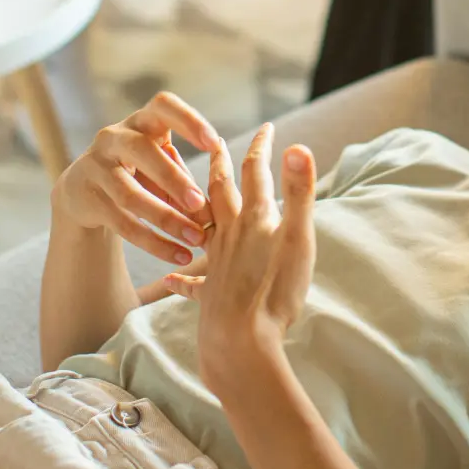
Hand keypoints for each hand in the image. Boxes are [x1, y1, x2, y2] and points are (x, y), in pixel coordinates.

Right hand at [51, 91, 219, 267]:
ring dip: (166, 219)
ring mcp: (95, 166)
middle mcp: (114, 137)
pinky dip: (153, 242)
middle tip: (200, 203)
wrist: (83, 191)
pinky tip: (177, 255)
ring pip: (130, 194)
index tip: (214, 143)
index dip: (188, 121)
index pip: (164, 106)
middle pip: (142, 152)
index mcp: (142, 121)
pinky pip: (122, 222)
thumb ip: (185, 181)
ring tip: (195, 239)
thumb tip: (215, 210)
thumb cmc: (140, 172)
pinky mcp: (86, 197)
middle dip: (174, 178)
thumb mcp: (161, 165)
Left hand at [162, 124, 317, 392]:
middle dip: (220, 166)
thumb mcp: (297, 237)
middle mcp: (230, 236)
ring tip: (186, 196)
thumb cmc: (274, 290)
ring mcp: (217, 265)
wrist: (241, 342)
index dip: (261, 147)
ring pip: (202, 227)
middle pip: (220, 192)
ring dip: (195, 207)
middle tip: (215, 145)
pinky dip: (183, 280)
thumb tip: (297, 146)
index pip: (255, 172)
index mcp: (253, 219)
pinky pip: (194, 285)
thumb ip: (297, 192)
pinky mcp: (211, 296)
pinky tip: (171, 280)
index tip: (267, 127)